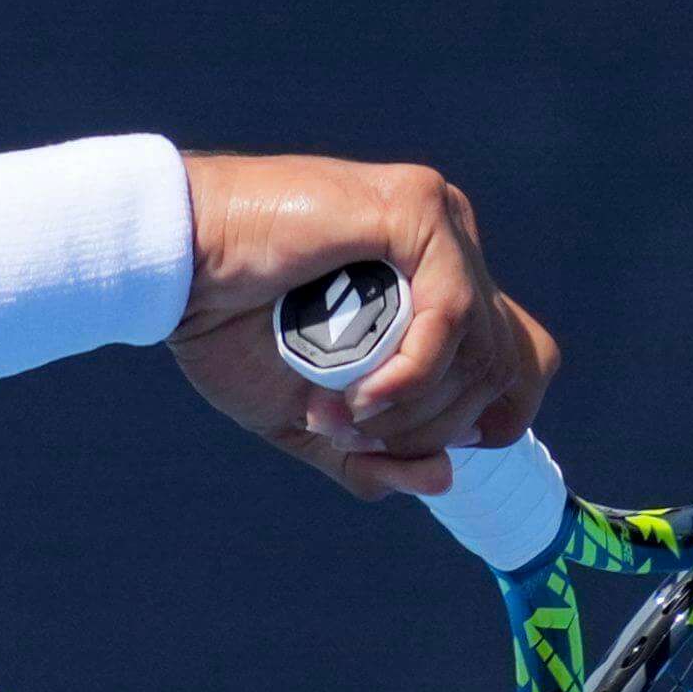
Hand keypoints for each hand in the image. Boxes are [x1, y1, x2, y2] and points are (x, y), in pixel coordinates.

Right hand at [166, 153, 557, 498]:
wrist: (173, 265)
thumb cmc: (226, 326)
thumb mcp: (305, 415)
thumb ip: (370, 453)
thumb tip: (443, 479)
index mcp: (433, 286)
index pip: (519, 355)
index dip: (497, 413)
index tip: (433, 446)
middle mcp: (449, 250)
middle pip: (501, 365)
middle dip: (429, 426)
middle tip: (345, 429)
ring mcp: (439, 225)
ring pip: (480, 346)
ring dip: (410, 406)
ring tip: (336, 411)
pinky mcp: (417, 212)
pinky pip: (453, 312)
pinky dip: (413, 370)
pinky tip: (360, 393)